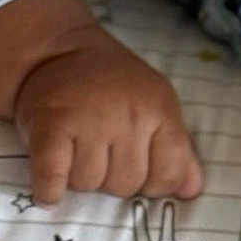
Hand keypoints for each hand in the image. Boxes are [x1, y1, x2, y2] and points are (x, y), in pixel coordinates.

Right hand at [13, 32, 203, 205]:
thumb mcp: (156, 104)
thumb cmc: (111, 84)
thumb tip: (190, 190)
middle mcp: (129, 114)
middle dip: (111, 179)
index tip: (137, 169)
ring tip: (74, 149)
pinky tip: (51, 184)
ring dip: (78, 178)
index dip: (152, 183)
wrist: (57, 50)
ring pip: (89, 184)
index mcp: (160, 109)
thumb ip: (176, 148)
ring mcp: (89, 119)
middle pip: (126, 185)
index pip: (169, 174)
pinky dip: (49, 190)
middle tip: (98, 151)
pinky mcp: (51, 125)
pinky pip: (53, 179)